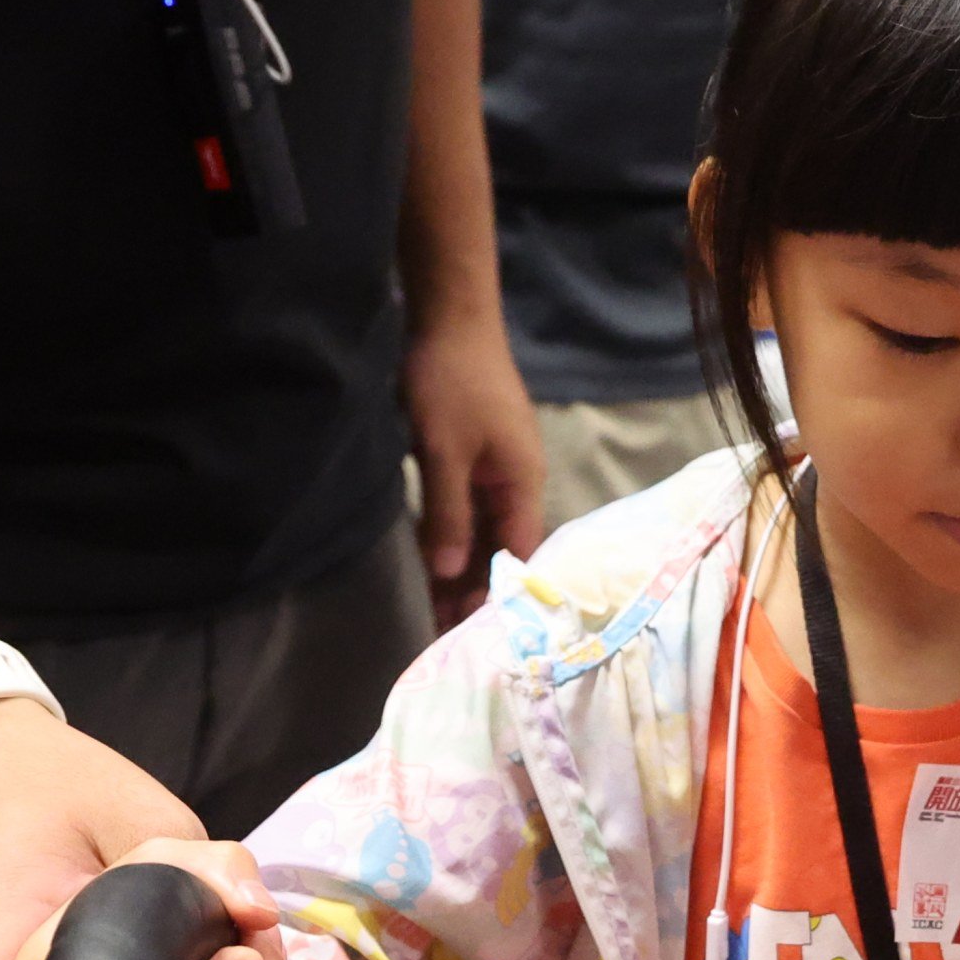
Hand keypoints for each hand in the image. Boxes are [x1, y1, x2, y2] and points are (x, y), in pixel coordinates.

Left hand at [403, 304, 546, 625]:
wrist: (450, 319)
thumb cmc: (452, 382)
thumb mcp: (444, 451)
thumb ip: (447, 513)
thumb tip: (448, 572)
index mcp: (522, 483)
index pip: (518, 555)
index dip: (498, 596)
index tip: (476, 637)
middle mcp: (516, 484)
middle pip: (501, 552)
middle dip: (477, 594)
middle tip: (449, 640)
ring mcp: (496, 473)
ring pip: (483, 537)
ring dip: (463, 574)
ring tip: (441, 619)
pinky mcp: (474, 463)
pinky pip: (467, 515)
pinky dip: (453, 543)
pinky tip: (436, 571)